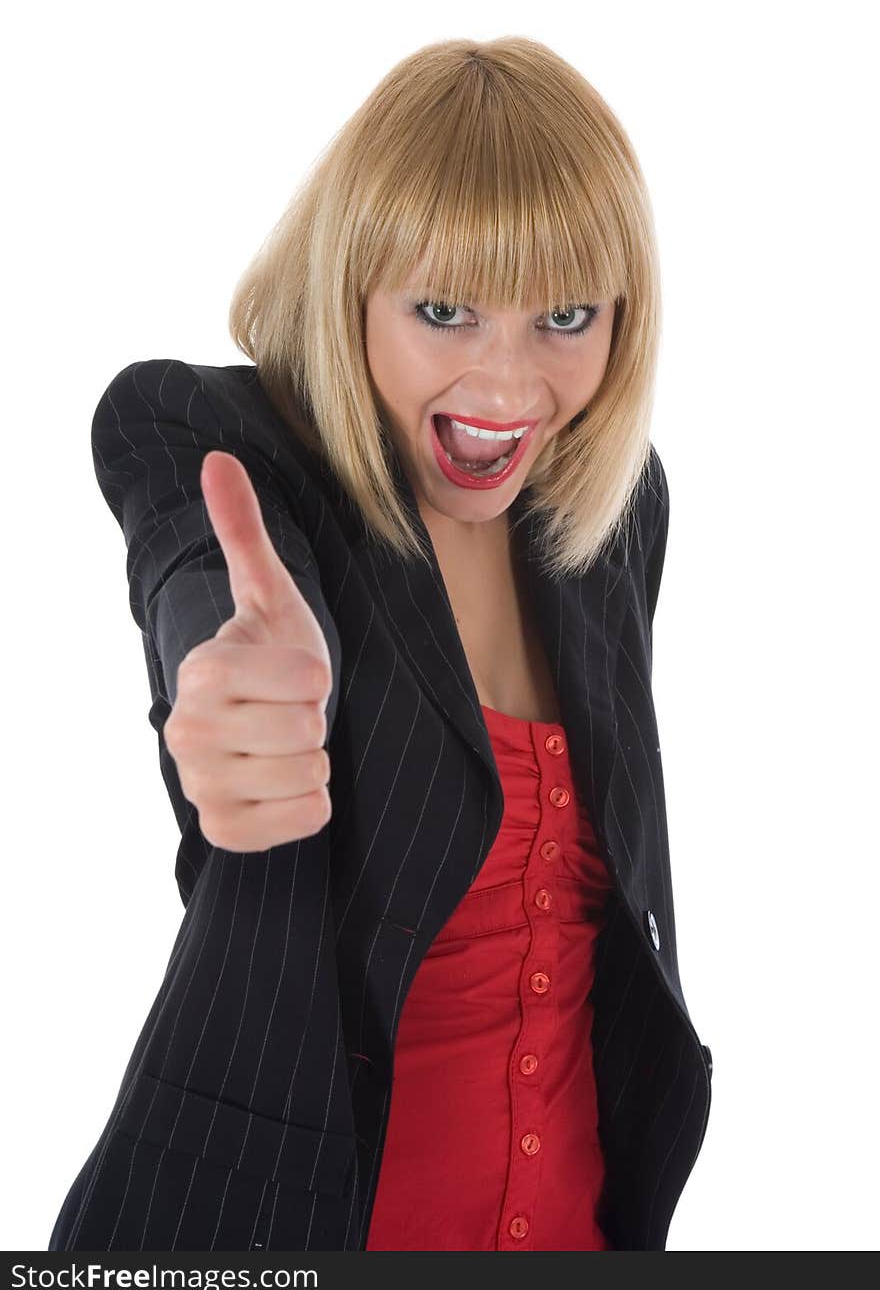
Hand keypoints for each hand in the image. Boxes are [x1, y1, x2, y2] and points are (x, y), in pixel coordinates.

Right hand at [164, 450, 333, 852]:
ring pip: (309, 775)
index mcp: (202, 670)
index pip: (305, 676)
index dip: (316, 673)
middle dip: (316, 719)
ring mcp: (200, 784)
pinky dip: (312, 805)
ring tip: (288, 745)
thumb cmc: (275, 655)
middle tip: (292, 712)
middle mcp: (186, 730)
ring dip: (316, 760)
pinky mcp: (222, 829)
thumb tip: (219, 459)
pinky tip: (288, 783)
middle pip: (308, 731)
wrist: (261, 726)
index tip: (297, 672)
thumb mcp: (271, 594)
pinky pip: (304, 820)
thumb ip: (244, 531)